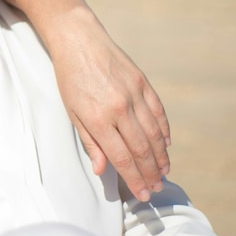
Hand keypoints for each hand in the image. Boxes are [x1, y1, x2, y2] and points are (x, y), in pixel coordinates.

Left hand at [50, 8, 170, 200]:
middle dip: (150, 173)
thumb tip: (101, 170)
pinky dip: (164, 131)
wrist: (79, 41)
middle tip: (156, 188)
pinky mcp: (143, 82)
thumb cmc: (70, 79)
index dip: (135, 179)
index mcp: (98, 119)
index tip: (142, 194)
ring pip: (154, 134)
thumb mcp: (72, 113)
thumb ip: (90, 142)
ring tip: (163, 172)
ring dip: (160, 157)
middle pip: (141, 150)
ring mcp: (134, 94)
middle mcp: (119, 108)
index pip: (123, 158)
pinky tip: (165, 145)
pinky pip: (158, 112)